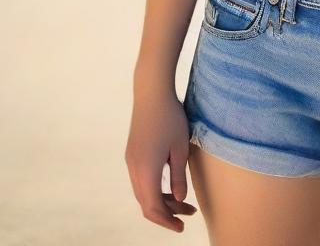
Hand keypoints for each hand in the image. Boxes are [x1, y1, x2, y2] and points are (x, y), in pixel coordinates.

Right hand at [125, 88, 198, 232]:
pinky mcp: (132, 154)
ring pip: (143, 192)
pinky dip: (155, 188)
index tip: (182, 226)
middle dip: (167, 213)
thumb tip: (180, 198)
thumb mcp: (180, 148)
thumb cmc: (170, 118)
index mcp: (146, 171)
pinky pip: (142, 181)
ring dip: (161, 200)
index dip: (167, 221)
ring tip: (184, 200)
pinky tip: (171, 185)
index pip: (154, 208)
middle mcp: (134, 169)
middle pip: (147, 203)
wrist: (151, 94)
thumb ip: (178, 176)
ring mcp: (131, 162)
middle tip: (188, 213)